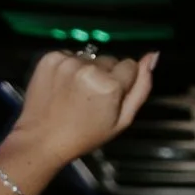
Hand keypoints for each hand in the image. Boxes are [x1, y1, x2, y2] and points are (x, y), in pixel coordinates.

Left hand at [6, 47, 155, 185]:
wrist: (42, 139)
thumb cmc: (85, 135)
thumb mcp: (122, 120)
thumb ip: (141, 87)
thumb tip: (152, 56)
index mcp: (110, 84)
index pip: (130, 65)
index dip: (122, 82)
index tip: (109, 97)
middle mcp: (89, 67)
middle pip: (109, 59)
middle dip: (105, 74)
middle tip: (91, 98)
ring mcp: (67, 61)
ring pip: (89, 57)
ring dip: (86, 70)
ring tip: (75, 93)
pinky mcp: (49, 58)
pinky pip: (69, 55)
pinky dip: (68, 67)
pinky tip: (62, 85)